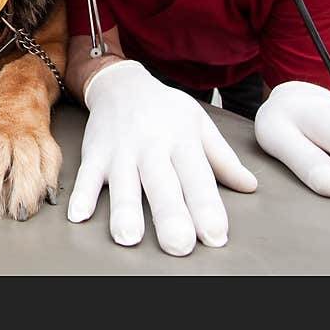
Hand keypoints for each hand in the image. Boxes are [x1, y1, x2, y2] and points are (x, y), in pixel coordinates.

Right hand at [67, 60, 256, 255]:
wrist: (121, 84)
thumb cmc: (165, 109)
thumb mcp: (198, 124)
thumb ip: (222, 158)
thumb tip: (250, 186)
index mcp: (182, 140)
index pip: (197, 178)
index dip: (207, 208)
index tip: (215, 236)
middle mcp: (152, 146)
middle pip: (162, 183)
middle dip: (170, 214)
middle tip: (178, 245)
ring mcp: (120, 150)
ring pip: (123, 183)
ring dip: (124, 210)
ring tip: (128, 238)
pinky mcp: (95, 153)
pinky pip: (86, 175)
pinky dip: (81, 195)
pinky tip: (78, 216)